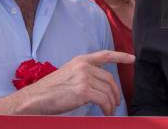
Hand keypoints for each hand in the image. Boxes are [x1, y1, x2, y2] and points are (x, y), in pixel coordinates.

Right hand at [15, 50, 134, 115]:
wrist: (36, 98)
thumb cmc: (50, 90)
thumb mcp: (68, 74)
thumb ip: (83, 74)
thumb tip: (99, 83)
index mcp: (80, 60)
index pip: (104, 55)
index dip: (120, 56)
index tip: (132, 58)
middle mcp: (83, 66)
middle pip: (109, 79)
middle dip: (116, 92)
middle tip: (116, 103)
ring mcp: (84, 77)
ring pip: (108, 91)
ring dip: (112, 103)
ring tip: (109, 111)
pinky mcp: (83, 91)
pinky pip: (104, 100)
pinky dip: (107, 108)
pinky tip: (106, 113)